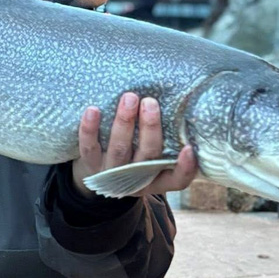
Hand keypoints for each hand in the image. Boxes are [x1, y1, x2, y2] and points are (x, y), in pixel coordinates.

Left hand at [72, 92, 198, 196]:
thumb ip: (168, 136)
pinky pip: (89, 147)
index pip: (178, 179)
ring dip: (124, 123)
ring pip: (119, 149)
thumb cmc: (137, 155)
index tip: (189, 148)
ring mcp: (112, 173)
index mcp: (159, 179)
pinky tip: (93, 110)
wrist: (99, 174)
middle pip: (147, 156)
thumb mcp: (154, 154)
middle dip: (150, 128)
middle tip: (150, 102)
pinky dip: (89, 129)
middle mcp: (137, 178)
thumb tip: (178, 97)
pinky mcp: (90, 164)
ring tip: (129, 98)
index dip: (185, 168)